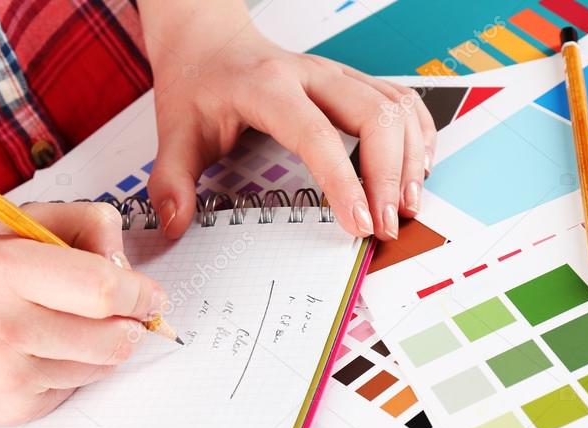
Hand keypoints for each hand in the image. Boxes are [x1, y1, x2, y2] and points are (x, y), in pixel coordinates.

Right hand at [0, 203, 165, 425]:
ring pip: (99, 367)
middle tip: (126, 313)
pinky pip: (71, 390)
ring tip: (64, 326)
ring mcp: (6, 376)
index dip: (141, 292)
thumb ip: (78, 225)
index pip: (104, 288)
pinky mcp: (9, 410)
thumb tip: (128, 262)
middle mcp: (4, 327)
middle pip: (114, 337)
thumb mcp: (8, 225)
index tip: (150, 293)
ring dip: (101, 347)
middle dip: (132, 324)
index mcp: (2, 269)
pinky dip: (68, 370)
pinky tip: (34, 352)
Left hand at [139, 1, 435, 240]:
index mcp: (267, 88)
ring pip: (395, 107)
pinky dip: (416, 136)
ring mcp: (337, 75)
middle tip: (386, 225)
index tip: (359, 224)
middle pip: (374, 116)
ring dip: (410, 158)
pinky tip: (414, 170)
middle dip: (389, 176)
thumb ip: (170, 182)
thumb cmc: (197, 87)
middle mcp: (311, 75)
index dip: (344, 182)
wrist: (209, 42)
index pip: (317, 135)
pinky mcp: (352, 82)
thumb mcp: (173, 134)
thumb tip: (174, 225)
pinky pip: (400, 102)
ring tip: (407, 206)